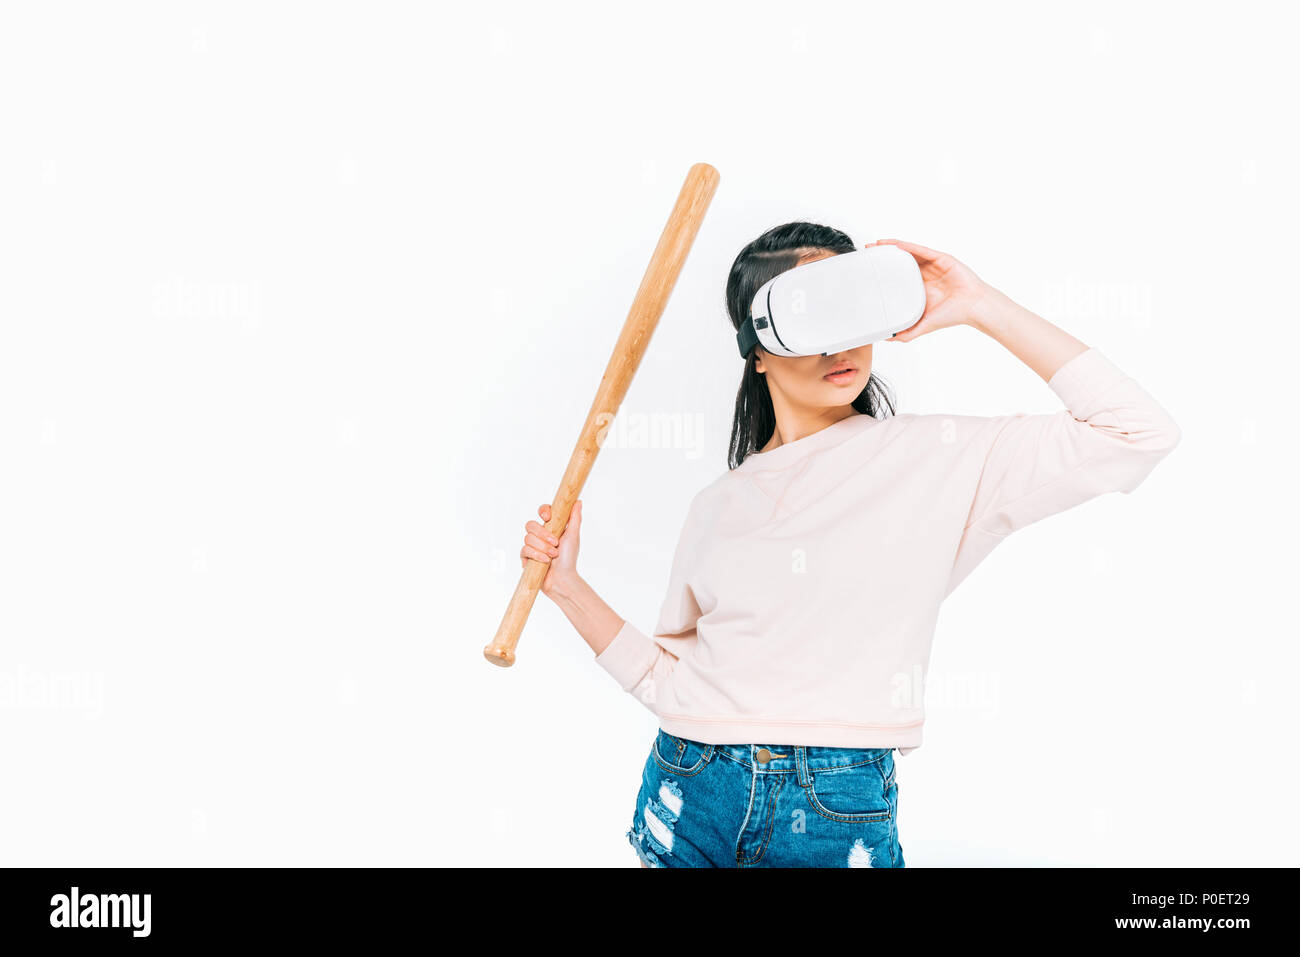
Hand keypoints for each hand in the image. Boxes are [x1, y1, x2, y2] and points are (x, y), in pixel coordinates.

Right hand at [521, 500, 581, 596]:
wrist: (563, 579)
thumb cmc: (569, 558)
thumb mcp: (573, 536)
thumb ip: (575, 518)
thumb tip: (578, 501)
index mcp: (551, 527)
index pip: (542, 512)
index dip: (543, 512)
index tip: (548, 518)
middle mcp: (539, 535)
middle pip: (530, 524)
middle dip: (543, 534)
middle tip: (555, 542)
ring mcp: (531, 546)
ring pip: (528, 538)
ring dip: (542, 547)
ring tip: (553, 555)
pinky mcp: (525, 557)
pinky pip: (524, 550)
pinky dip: (536, 555)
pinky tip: (545, 561)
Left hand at [865, 238, 992, 341]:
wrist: (973, 308)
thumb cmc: (953, 315)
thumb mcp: (923, 325)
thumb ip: (906, 332)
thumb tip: (887, 338)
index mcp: (920, 288)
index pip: (898, 275)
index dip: (884, 271)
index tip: (869, 269)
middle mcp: (925, 274)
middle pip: (901, 260)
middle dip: (884, 255)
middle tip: (868, 252)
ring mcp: (933, 265)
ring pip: (909, 252)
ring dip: (892, 247)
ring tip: (876, 244)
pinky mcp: (941, 258)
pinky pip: (921, 250)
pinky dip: (907, 246)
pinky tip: (895, 245)